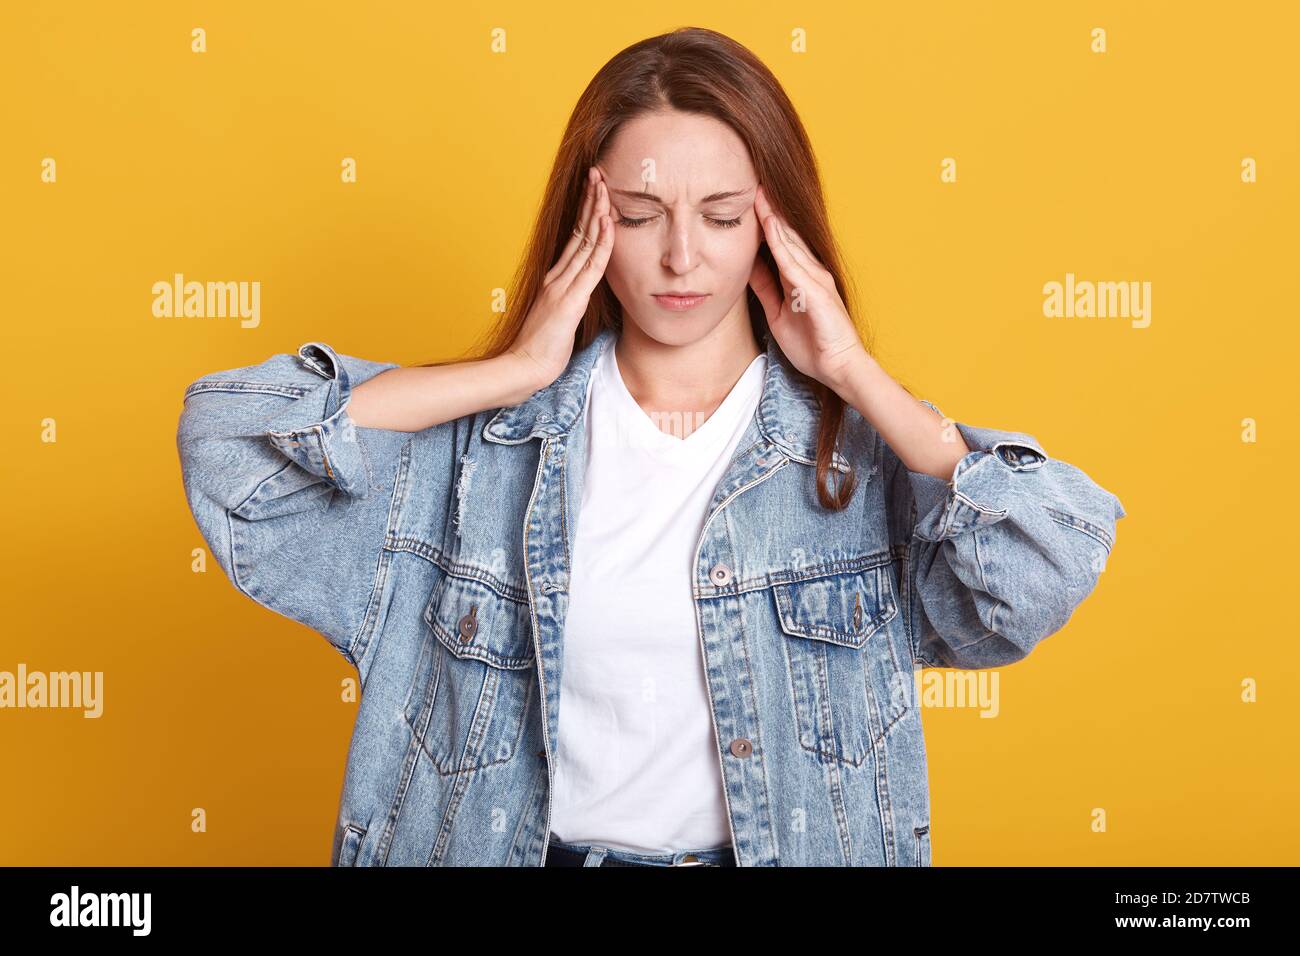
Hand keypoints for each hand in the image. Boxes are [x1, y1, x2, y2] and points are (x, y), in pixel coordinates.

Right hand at [509, 165, 614, 391]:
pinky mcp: (571, 300)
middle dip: (590, 200)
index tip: (595, 191)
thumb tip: (579, 296)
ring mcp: (563, 285)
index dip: (586, 214)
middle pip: (579, 231)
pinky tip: (608, 221)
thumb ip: (567, 303)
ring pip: (586, 241)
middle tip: (598, 173)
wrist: (523, 367)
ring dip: (597, 211)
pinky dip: (602, 241)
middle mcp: (558, 276)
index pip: (575, 239)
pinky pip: (591, 266)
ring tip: (604, 184)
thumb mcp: (557, 319)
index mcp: (555, 280)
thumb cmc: (540, 350)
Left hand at [748, 184, 866, 394]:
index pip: (781, 244)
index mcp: (802, 277)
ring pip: (789, 242)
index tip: (749, 203)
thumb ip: (766, 289)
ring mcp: (815, 278)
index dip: (766, 223)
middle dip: (770, 211)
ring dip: (773, 217)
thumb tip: (748, 269)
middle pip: (786, 235)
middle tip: (753, 184)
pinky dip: (779, 242)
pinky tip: (768, 225)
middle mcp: (811, 272)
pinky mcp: (815, 290)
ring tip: (758, 194)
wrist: (837, 366)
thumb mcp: (778, 312)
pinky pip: (792, 261)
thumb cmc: (812, 343)